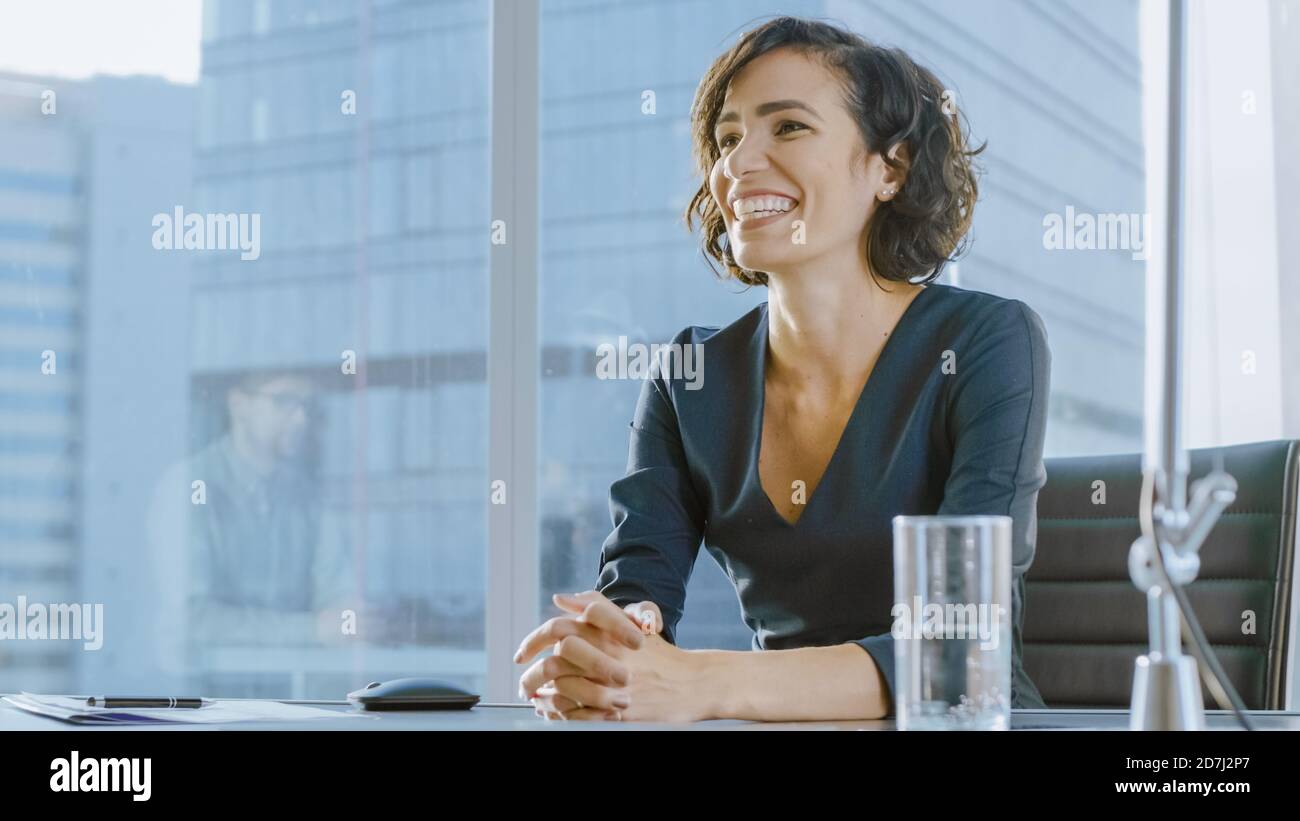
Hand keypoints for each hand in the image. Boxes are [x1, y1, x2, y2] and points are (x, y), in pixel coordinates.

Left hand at [517, 591, 709, 721]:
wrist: (694, 683)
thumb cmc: (658, 654)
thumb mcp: (631, 622)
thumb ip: (595, 607)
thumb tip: (559, 598)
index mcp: (608, 632)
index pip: (558, 629)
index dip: (532, 641)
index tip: (521, 655)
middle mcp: (610, 655)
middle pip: (555, 660)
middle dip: (531, 676)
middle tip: (523, 685)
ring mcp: (615, 685)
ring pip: (563, 690)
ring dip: (543, 699)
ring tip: (536, 702)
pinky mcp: (620, 711)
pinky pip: (578, 716)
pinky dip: (561, 717)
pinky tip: (555, 715)